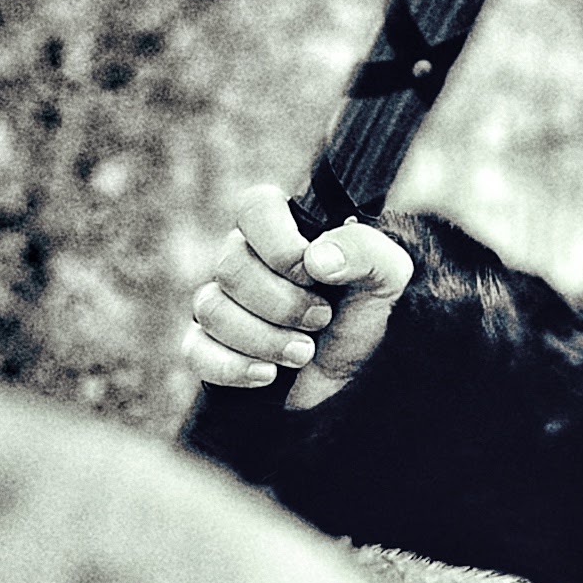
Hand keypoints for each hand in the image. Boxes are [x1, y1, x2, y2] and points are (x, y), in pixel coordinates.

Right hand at [183, 184, 413, 411]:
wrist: (363, 374)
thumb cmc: (370, 314)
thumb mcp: (388, 276)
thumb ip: (364, 250)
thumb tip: (315, 257)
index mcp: (284, 231)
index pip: (255, 208)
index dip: (280, 244)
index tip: (313, 272)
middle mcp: (246, 261)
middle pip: (231, 268)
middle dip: (283, 303)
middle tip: (322, 318)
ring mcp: (223, 303)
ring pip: (211, 309)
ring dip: (265, 338)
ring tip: (305, 352)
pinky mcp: (210, 346)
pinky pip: (194, 351)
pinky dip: (234, 366)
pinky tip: (269, 374)